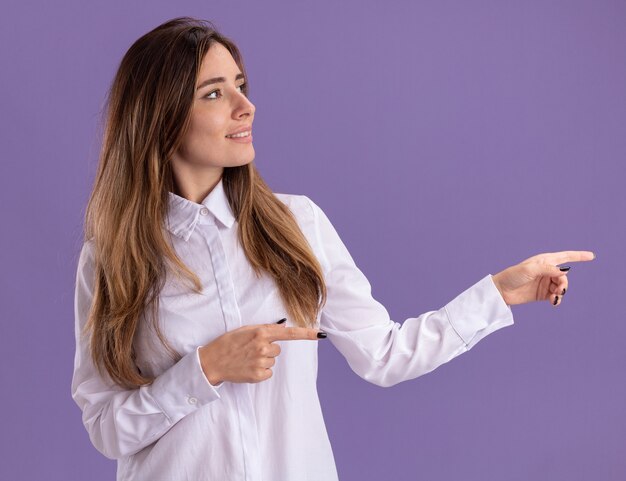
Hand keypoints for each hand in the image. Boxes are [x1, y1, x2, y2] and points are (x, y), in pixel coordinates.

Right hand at [198, 321, 324, 384]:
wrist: (212, 362)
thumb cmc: (228, 343)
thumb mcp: (245, 330)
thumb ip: (264, 329)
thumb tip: (282, 327)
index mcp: (261, 332)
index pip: (289, 333)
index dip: (306, 334)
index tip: (320, 334)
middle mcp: (263, 346)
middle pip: (278, 350)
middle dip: (268, 350)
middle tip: (250, 351)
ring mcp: (260, 361)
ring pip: (273, 362)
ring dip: (263, 361)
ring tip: (246, 359)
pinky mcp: (258, 375)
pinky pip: (268, 373)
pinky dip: (260, 372)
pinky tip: (248, 368)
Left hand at [491, 250, 595, 306]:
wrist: (501, 291)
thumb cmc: (512, 276)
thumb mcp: (530, 269)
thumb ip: (547, 269)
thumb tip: (564, 271)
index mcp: (544, 260)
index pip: (565, 256)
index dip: (579, 256)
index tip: (592, 256)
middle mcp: (546, 270)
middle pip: (564, 276)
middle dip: (564, 284)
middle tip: (558, 290)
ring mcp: (545, 282)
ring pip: (561, 287)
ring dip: (561, 292)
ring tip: (554, 298)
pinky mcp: (543, 293)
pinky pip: (556, 296)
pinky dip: (557, 299)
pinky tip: (554, 302)